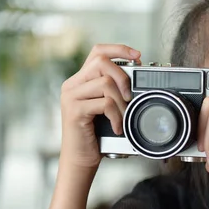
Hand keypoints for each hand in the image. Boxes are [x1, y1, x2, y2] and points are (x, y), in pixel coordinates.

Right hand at [59, 44, 140, 167]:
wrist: (80, 159)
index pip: (98, 51)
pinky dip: (117, 116)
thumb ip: (113, 90)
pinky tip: (117, 127)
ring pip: (105, 83)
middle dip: (123, 76)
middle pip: (101, 62)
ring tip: (122, 118)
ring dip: (121, 103)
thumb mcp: (106, 107)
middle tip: (129, 97)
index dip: (119, 49)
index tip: (138, 56)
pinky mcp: (74, 110)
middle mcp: (72, 84)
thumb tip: (136, 76)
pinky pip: (105, 103)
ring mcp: (71, 96)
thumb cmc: (97, 135)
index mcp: (80, 80)